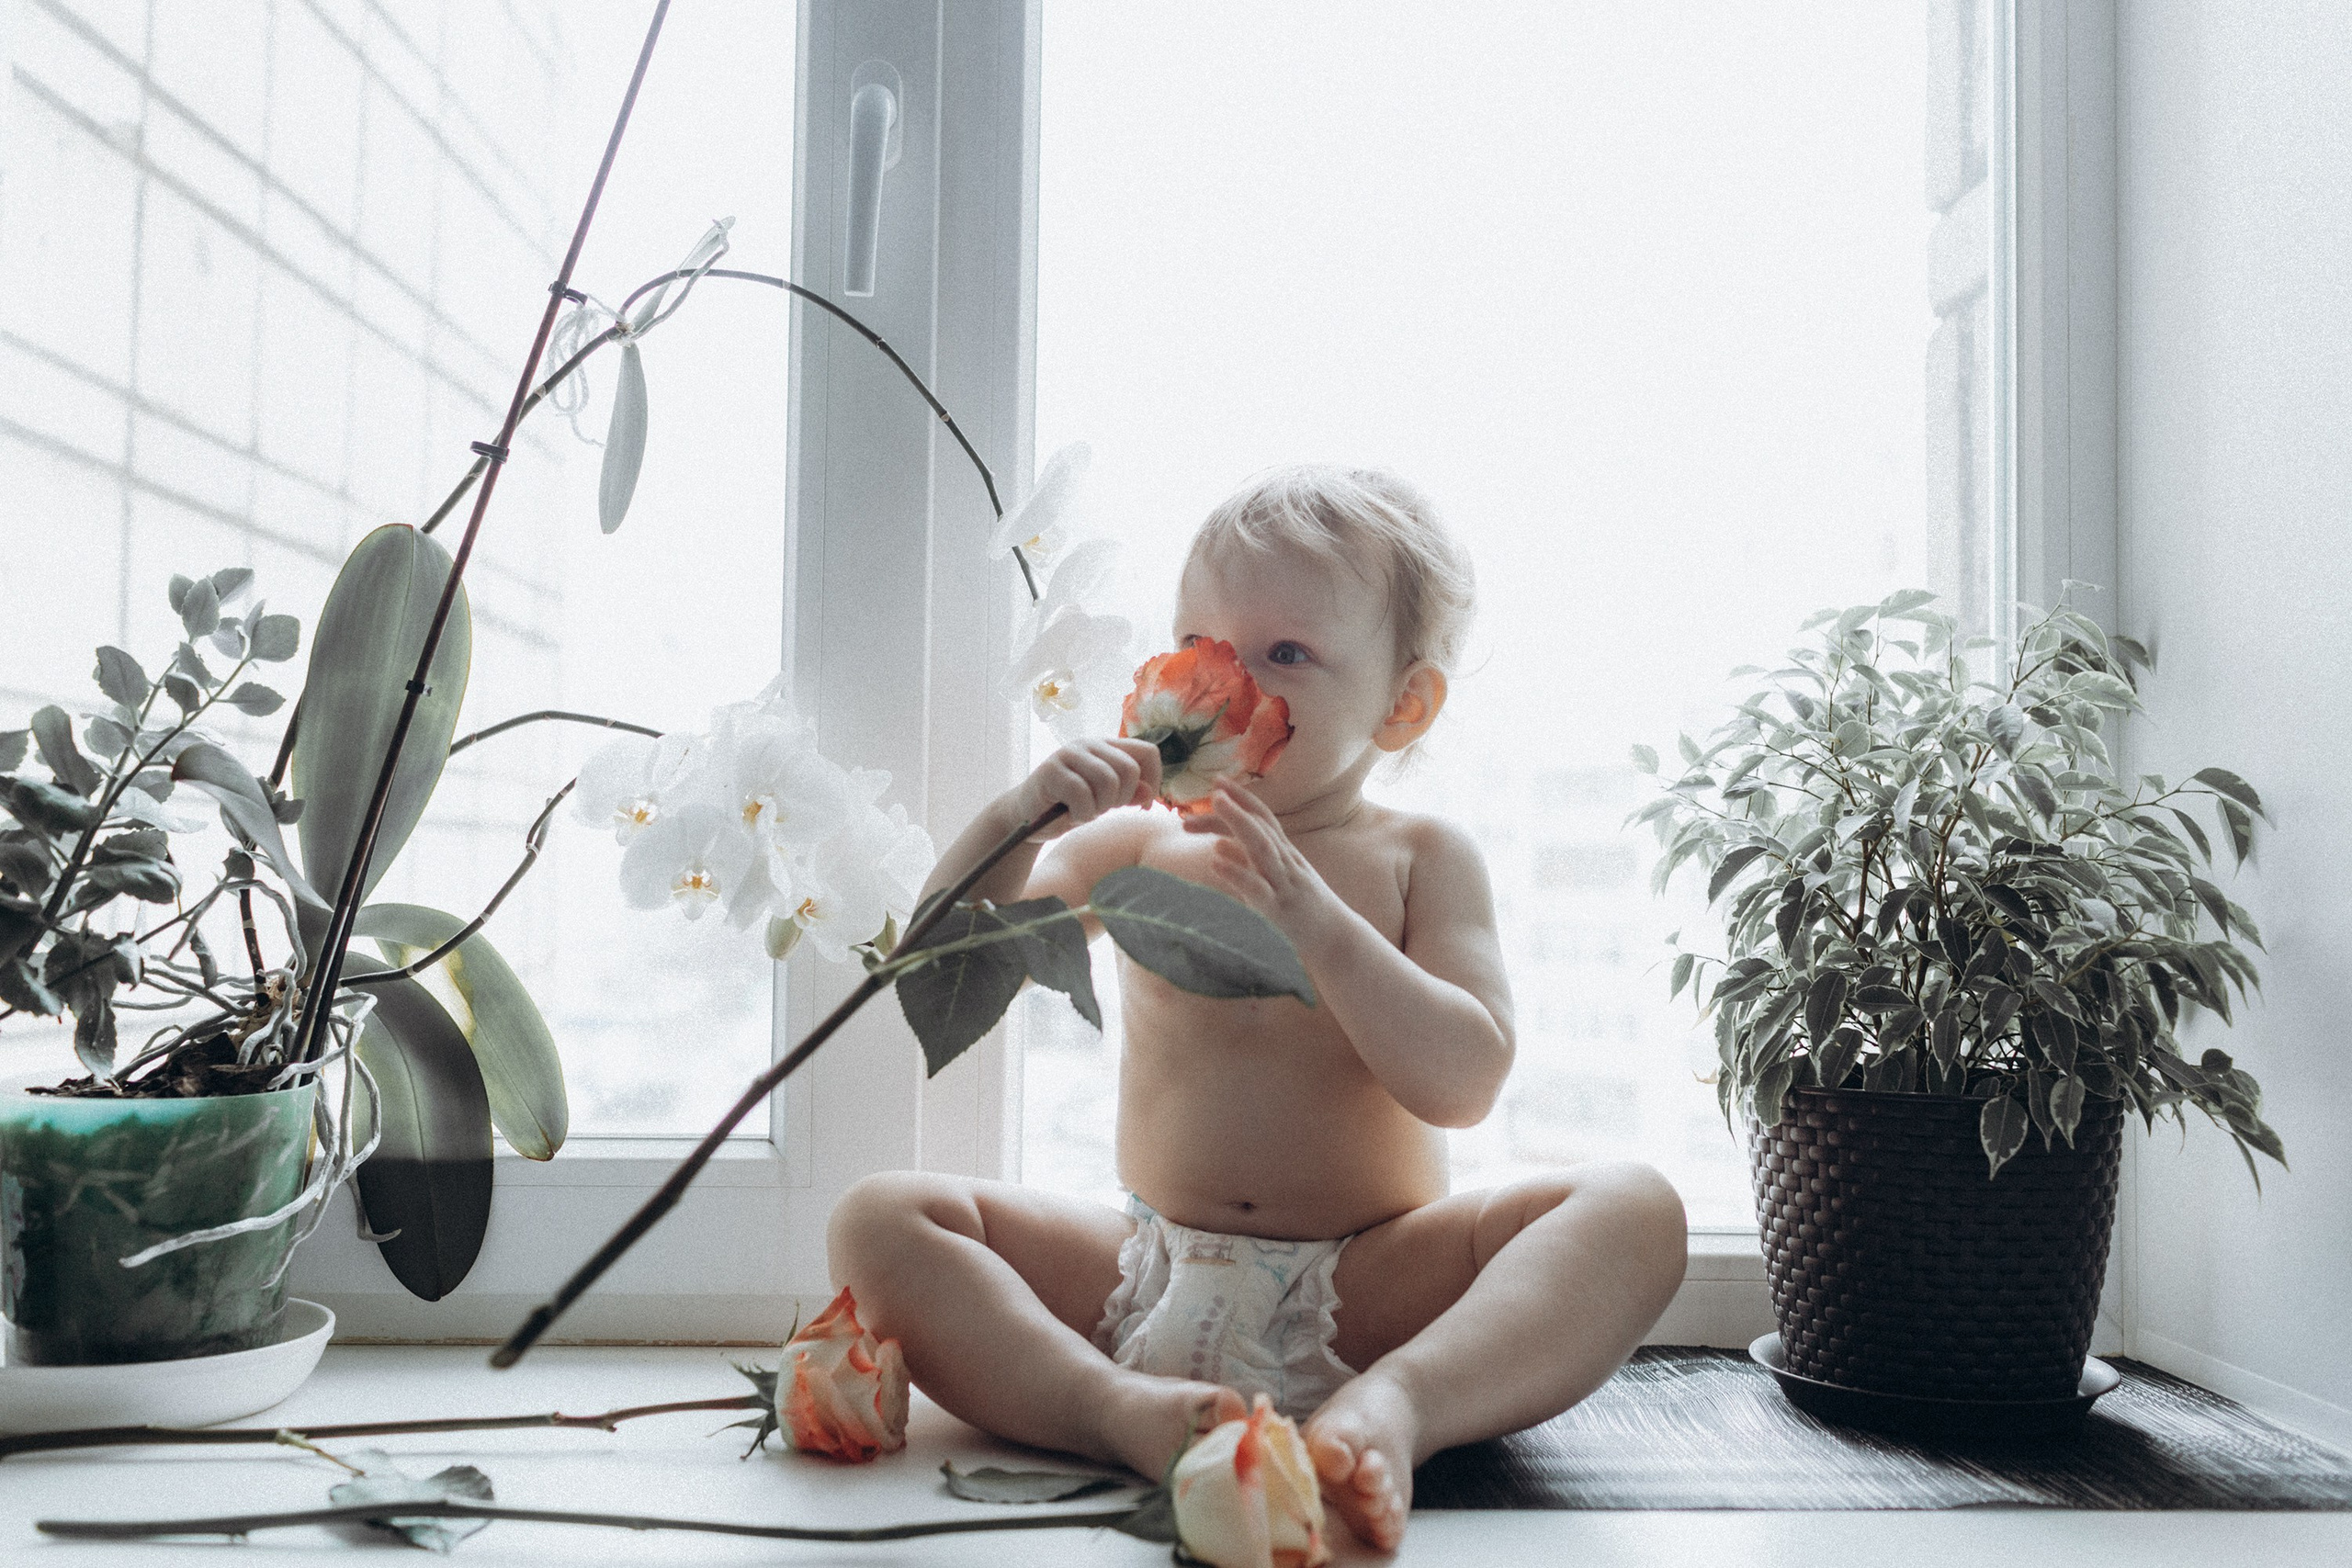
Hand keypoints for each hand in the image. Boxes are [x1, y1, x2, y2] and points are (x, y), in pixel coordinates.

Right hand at [1016, 737, 1161, 839]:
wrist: (1027, 816)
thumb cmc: (1070, 806)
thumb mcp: (1106, 802)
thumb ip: (1129, 794)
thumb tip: (1150, 793)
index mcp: (1108, 747)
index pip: (1148, 752)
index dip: (1154, 780)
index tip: (1141, 805)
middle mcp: (1090, 744)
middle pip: (1129, 769)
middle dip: (1121, 798)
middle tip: (1102, 808)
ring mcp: (1069, 754)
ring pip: (1107, 780)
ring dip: (1100, 807)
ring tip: (1085, 811)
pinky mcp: (1051, 770)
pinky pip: (1081, 793)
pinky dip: (1082, 813)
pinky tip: (1071, 814)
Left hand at [1183, 780, 1344, 953]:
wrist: (1337, 940)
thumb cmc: (1304, 911)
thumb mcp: (1274, 882)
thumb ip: (1246, 863)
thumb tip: (1217, 846)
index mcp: (1286, 855)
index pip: (1264, 818)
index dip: (1243, 797)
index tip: (1218, 780)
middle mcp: (1287, 863)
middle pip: (1263, 826)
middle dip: (1239, 804)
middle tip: (1215, 788)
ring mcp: (1284, 883)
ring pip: (1262, 848)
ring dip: (1238, 823)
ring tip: (1215, 806)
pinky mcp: (1280, 909)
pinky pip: (1257, 888)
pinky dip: (1236, 872)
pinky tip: (1214, 861)